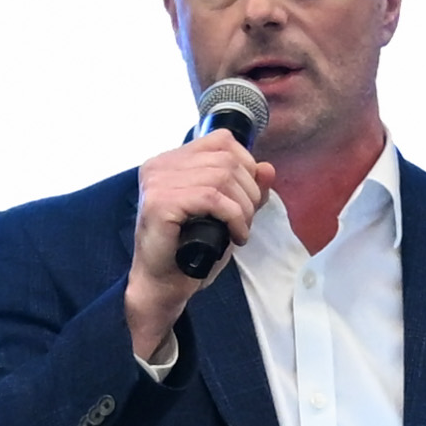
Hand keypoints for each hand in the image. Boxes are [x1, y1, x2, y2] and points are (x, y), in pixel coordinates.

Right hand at [119, 129, 275, 363]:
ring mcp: (157, 182)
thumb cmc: (190, 250)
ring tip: (241, 230)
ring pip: (222, 177)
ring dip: (243, 207)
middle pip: (226, 159)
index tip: (248, 196)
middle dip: (249, 192)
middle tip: (246, 221)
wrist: (162, 284)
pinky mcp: (160, 202)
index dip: (246, 164)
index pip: (221, 140)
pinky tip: (236, 235)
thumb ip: (245, 189)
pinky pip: (212, 198)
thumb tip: (268, 168)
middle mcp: (160, 165)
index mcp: (170, 161)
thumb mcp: (226, 214)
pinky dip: (234, 217)